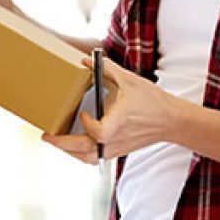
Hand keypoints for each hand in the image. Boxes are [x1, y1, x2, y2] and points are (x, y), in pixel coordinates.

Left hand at [42, 57, 182, 161]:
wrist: (172, 121)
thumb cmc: (153, 102)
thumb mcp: (131, 81)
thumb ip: (106, 70)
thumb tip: (85, 61)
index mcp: (119, 123)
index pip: (97, 132)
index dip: (86, 124)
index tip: (82, 113)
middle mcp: (116, 139)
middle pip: (83, 150)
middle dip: (61, 144)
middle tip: (47, 136)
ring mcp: (117, 147)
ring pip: (87, 157)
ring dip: (70, 151)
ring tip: (57, 142)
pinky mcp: (119, 150)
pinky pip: (95, 158)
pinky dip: (82, 154)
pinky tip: (76, 145)